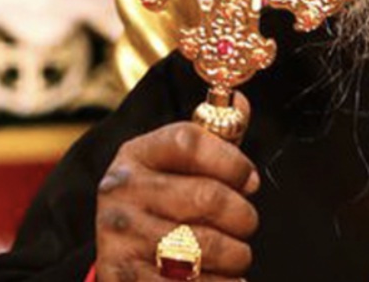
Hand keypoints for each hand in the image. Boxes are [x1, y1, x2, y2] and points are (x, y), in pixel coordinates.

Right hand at [94, 98, 259, 281]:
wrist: (119, 254)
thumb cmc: (165, 200)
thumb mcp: (179, 164)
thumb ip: (215, 137)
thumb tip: (241, 104)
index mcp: (136, 154)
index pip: (190, 141)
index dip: (232, 161)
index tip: (250, 180)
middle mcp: (121, 192)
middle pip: (206, 197)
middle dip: (243, 216)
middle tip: (247, 224)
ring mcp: (119, 238)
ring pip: (204, 246)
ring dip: (236, 255)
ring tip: (237, 255)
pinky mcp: (123, 277)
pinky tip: (226, 279)